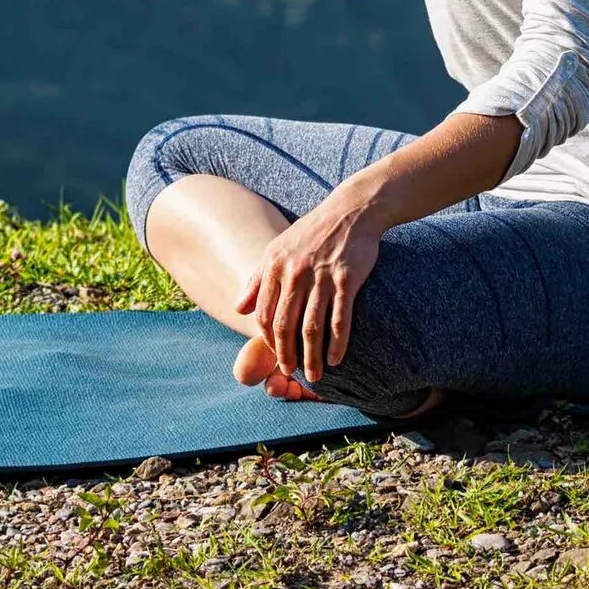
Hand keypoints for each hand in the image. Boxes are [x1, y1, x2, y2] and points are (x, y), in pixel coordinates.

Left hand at [236, 191, 381, 387]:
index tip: (275, 354)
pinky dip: (337, 344)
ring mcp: (321, 277)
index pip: (263, 314)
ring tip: (314, 376)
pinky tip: (336, 359)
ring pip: (311, 328)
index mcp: (274, 266)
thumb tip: (238, 309)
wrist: (350, 212)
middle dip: (286, 354)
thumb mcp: (277, 250)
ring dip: (311, 357)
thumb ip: (256, 280)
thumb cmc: (311, 233)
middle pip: (284, 325)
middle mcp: (295, 273)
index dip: (267, 339)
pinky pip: (339, 320)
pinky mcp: (347, 280)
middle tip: (290, 373)